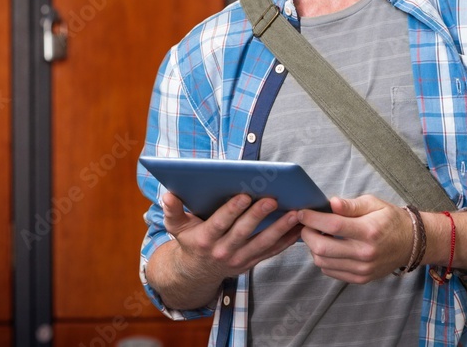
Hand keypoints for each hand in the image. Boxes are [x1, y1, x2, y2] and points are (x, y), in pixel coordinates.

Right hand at [162, 192, 302, 283]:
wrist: (197, 272)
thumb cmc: (189, 240)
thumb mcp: (176, 226)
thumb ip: (172, 210)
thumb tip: (168, 194)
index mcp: (204, 240)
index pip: (220, 224)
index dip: (232, 210)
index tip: (244, 195)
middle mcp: (222, 252)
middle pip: (243, 232)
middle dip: (258, 215)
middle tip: (273, 199)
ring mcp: (239, 260)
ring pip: (262, 244)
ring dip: (280, 229)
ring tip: (295, 213)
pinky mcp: (251, 263)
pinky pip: (271, 252)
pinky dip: (286, 241)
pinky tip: (298, 227)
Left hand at [298, 195, 412, 282]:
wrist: (411, 243)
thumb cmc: (389, 219)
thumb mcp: (373, 204)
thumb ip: (351, 205)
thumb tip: (331, 203)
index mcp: (369, 231)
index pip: (333, 225)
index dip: (312, 218)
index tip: (302, 212)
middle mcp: (366, 253)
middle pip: (322, 248)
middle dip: (307, 234)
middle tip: (305, 225)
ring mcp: (363, 269)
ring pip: (322, 262)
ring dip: (312, 247)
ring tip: (317, 235)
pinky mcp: (361, 278)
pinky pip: (330, 271)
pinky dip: (322, 259)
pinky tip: (327, 247)